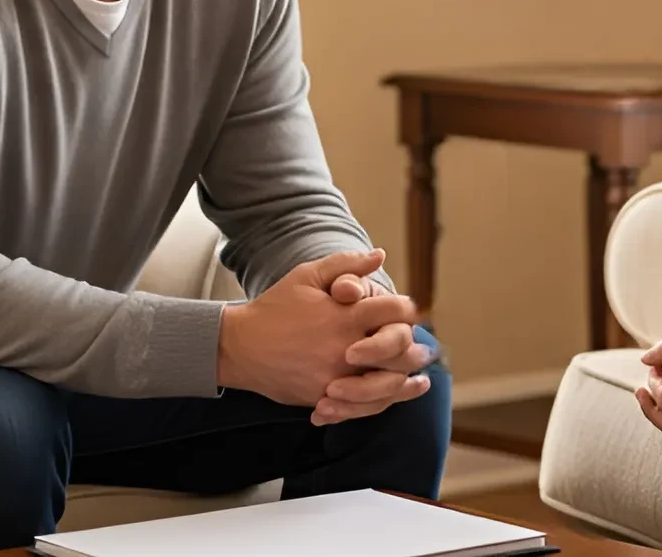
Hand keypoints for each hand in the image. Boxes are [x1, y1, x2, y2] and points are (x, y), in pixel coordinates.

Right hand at [216, 248, 421, 409]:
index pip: (395, 311)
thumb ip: (346, 264)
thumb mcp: (308, 276)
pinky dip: (381, 403)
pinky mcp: (324, 398)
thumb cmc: (275, 307)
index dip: (407, 309)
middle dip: (413, 348)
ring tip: (419, 381)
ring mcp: (335, 376)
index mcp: (345, 315)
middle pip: (399, 351)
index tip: (409, 311)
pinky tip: (392, 398)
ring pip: (386, 385)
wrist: (239, 346)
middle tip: (423, 349)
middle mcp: (345, 348)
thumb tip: (380, 255)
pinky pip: (362, 407)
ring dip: (406, 383)